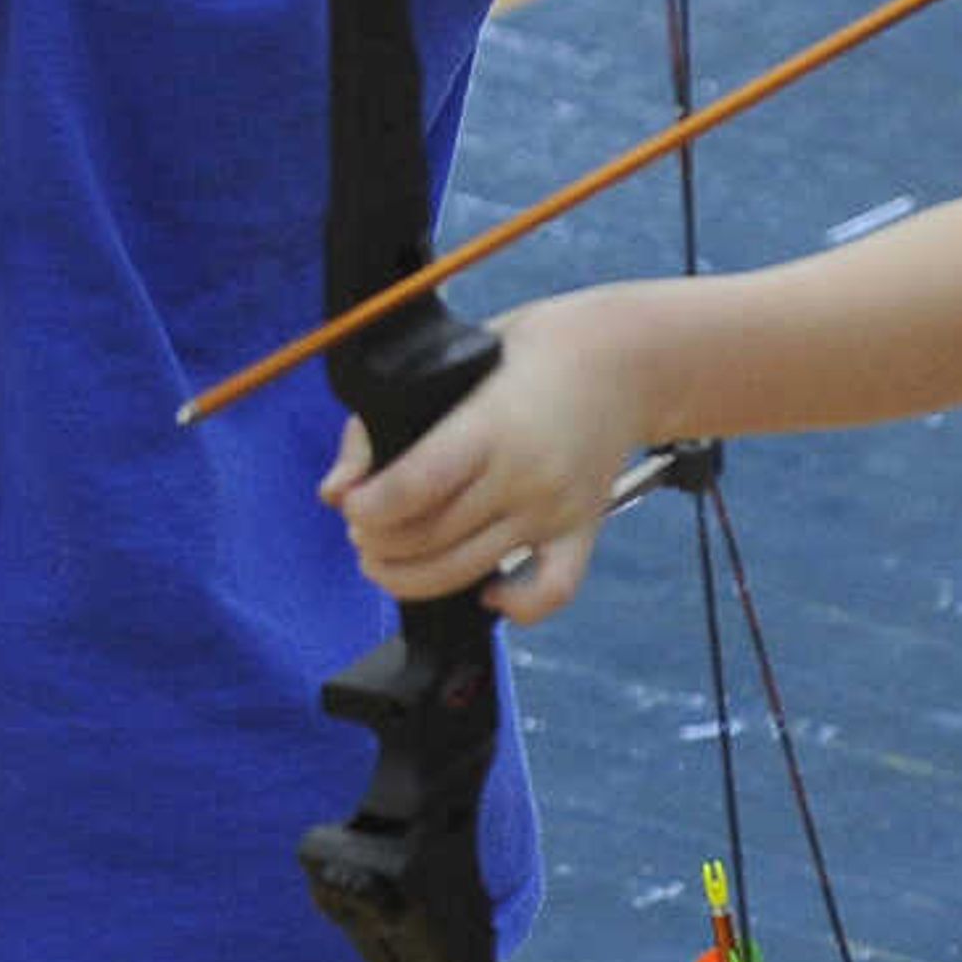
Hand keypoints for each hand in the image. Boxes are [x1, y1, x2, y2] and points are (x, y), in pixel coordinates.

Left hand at [320, 289, 651, 624]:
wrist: (624, 359)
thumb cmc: (530, 353)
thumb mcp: (448, 366)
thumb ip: (382, 426)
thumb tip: (337, 489)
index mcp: (489, 425)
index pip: (412, 488)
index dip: (366, 508)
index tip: (352, 503)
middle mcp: (524, 474)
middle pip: (430, 538)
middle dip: (378, 544)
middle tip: (363, 528)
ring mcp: (555, 508)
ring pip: (469, 572)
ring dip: (413, 578)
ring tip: (389, 557)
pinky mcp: (582, 530)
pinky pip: (550, 592)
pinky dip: (515, 608)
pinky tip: (484, 593)